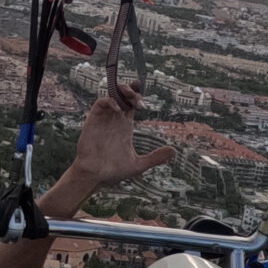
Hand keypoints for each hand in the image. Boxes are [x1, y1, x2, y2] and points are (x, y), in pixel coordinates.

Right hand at [54, 84, 175, 207]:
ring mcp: (104, 119)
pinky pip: (101, 103)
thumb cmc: (113, 172)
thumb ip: (155, 158)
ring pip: (112, 95)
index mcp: (125, 127)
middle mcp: (115, 120)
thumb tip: (174, 151)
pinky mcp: (93, 121)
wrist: (95, 176)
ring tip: (131, 97)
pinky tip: (119, 110)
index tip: (144, 96)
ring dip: (121, 91)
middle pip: (123, 96)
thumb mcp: (138, 165)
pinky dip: (110, 101)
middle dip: (132, 91)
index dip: (137, 95)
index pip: (131, 105)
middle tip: (139, 100)